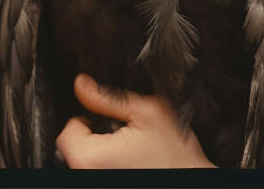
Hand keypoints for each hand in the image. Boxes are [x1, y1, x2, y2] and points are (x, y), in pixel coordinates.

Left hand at [55, 74, 215, 167]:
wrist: (196, 182)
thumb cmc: (176, 155)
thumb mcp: (147, 112)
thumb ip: (108, 97)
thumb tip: (81, 83)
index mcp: (92, 160)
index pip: (67, 133)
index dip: (86, 121)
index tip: (108, 123)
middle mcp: (90, 177)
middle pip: (72, 149)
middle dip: (92, 137)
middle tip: (121, 137)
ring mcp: (100, 183)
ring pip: (84, 162)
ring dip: (99, 153)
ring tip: (127, 153)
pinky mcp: (109, 185)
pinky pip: (97, 170)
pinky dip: (107, 164)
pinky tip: (129, 164)